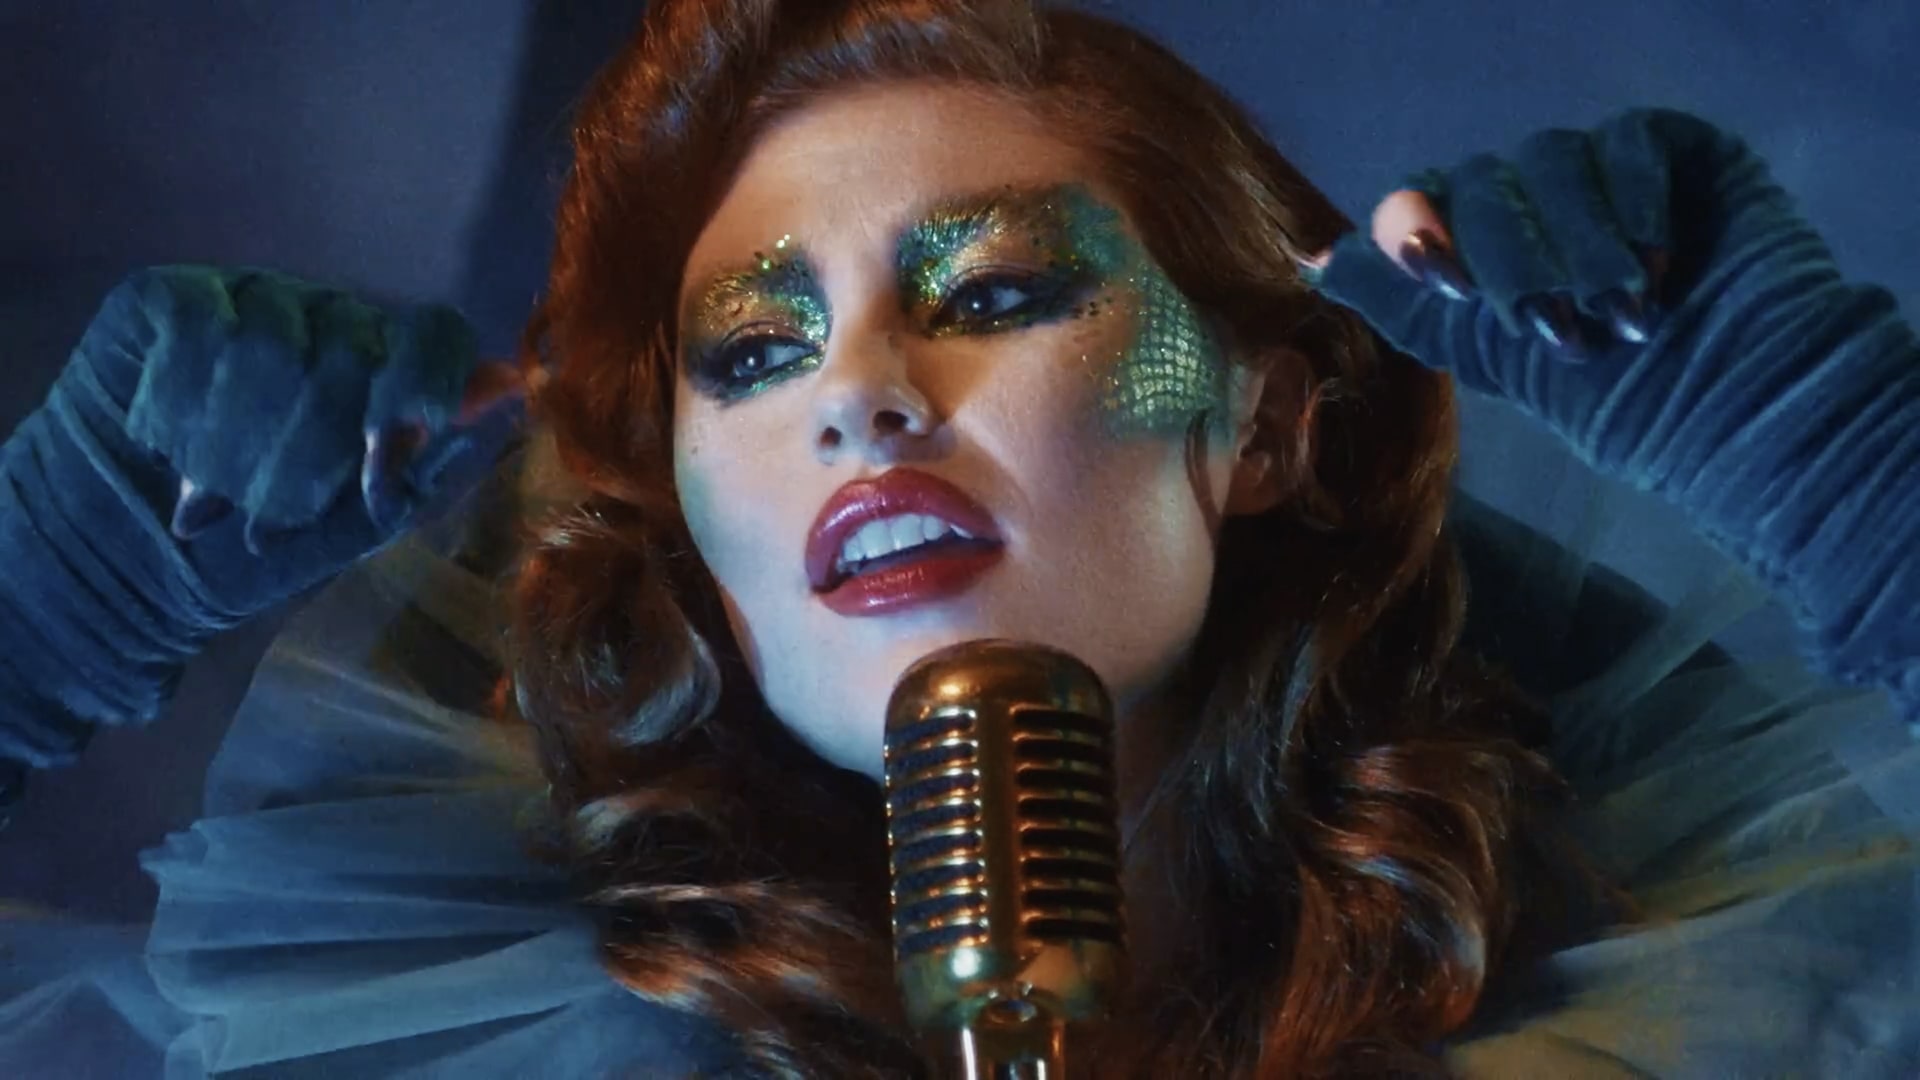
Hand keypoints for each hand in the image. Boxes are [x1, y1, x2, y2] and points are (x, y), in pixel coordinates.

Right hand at [80, 266, 523, 616]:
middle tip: (270, 520)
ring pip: (271, 342)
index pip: (435, 333)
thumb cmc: (264, 548)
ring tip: (214, 501)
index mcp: (387, 370)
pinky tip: (167, 448)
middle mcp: (328, 321)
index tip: (393, 450)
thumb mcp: (352, 522)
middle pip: (350, 347)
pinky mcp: (170, 298)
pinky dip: (185, 405)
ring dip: (240, 443)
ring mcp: (252, 300)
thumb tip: (508, 385)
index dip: (423, 383)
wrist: (138, 569)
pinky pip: (198, 328)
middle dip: (310, 451)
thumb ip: (422, 460)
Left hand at [1301, 108, 1845, 472]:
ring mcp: (1600, 169)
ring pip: (1549, 161)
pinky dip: (1634, 205)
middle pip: (1479, 181)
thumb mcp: (1481, 354)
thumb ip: (1400, 302)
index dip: (1422, 236)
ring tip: (1615, 313)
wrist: (1732, 407)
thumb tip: (1311, 263)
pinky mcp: (1673, 149)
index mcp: (1477, 241)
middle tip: (1553, 327)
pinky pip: (1630, 143)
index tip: (1450, 287)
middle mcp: (1531, 199)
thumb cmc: (1611, 399)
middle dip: (1508, 257)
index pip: (1420, 205)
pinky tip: (1657, 265)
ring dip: (1573, 242)